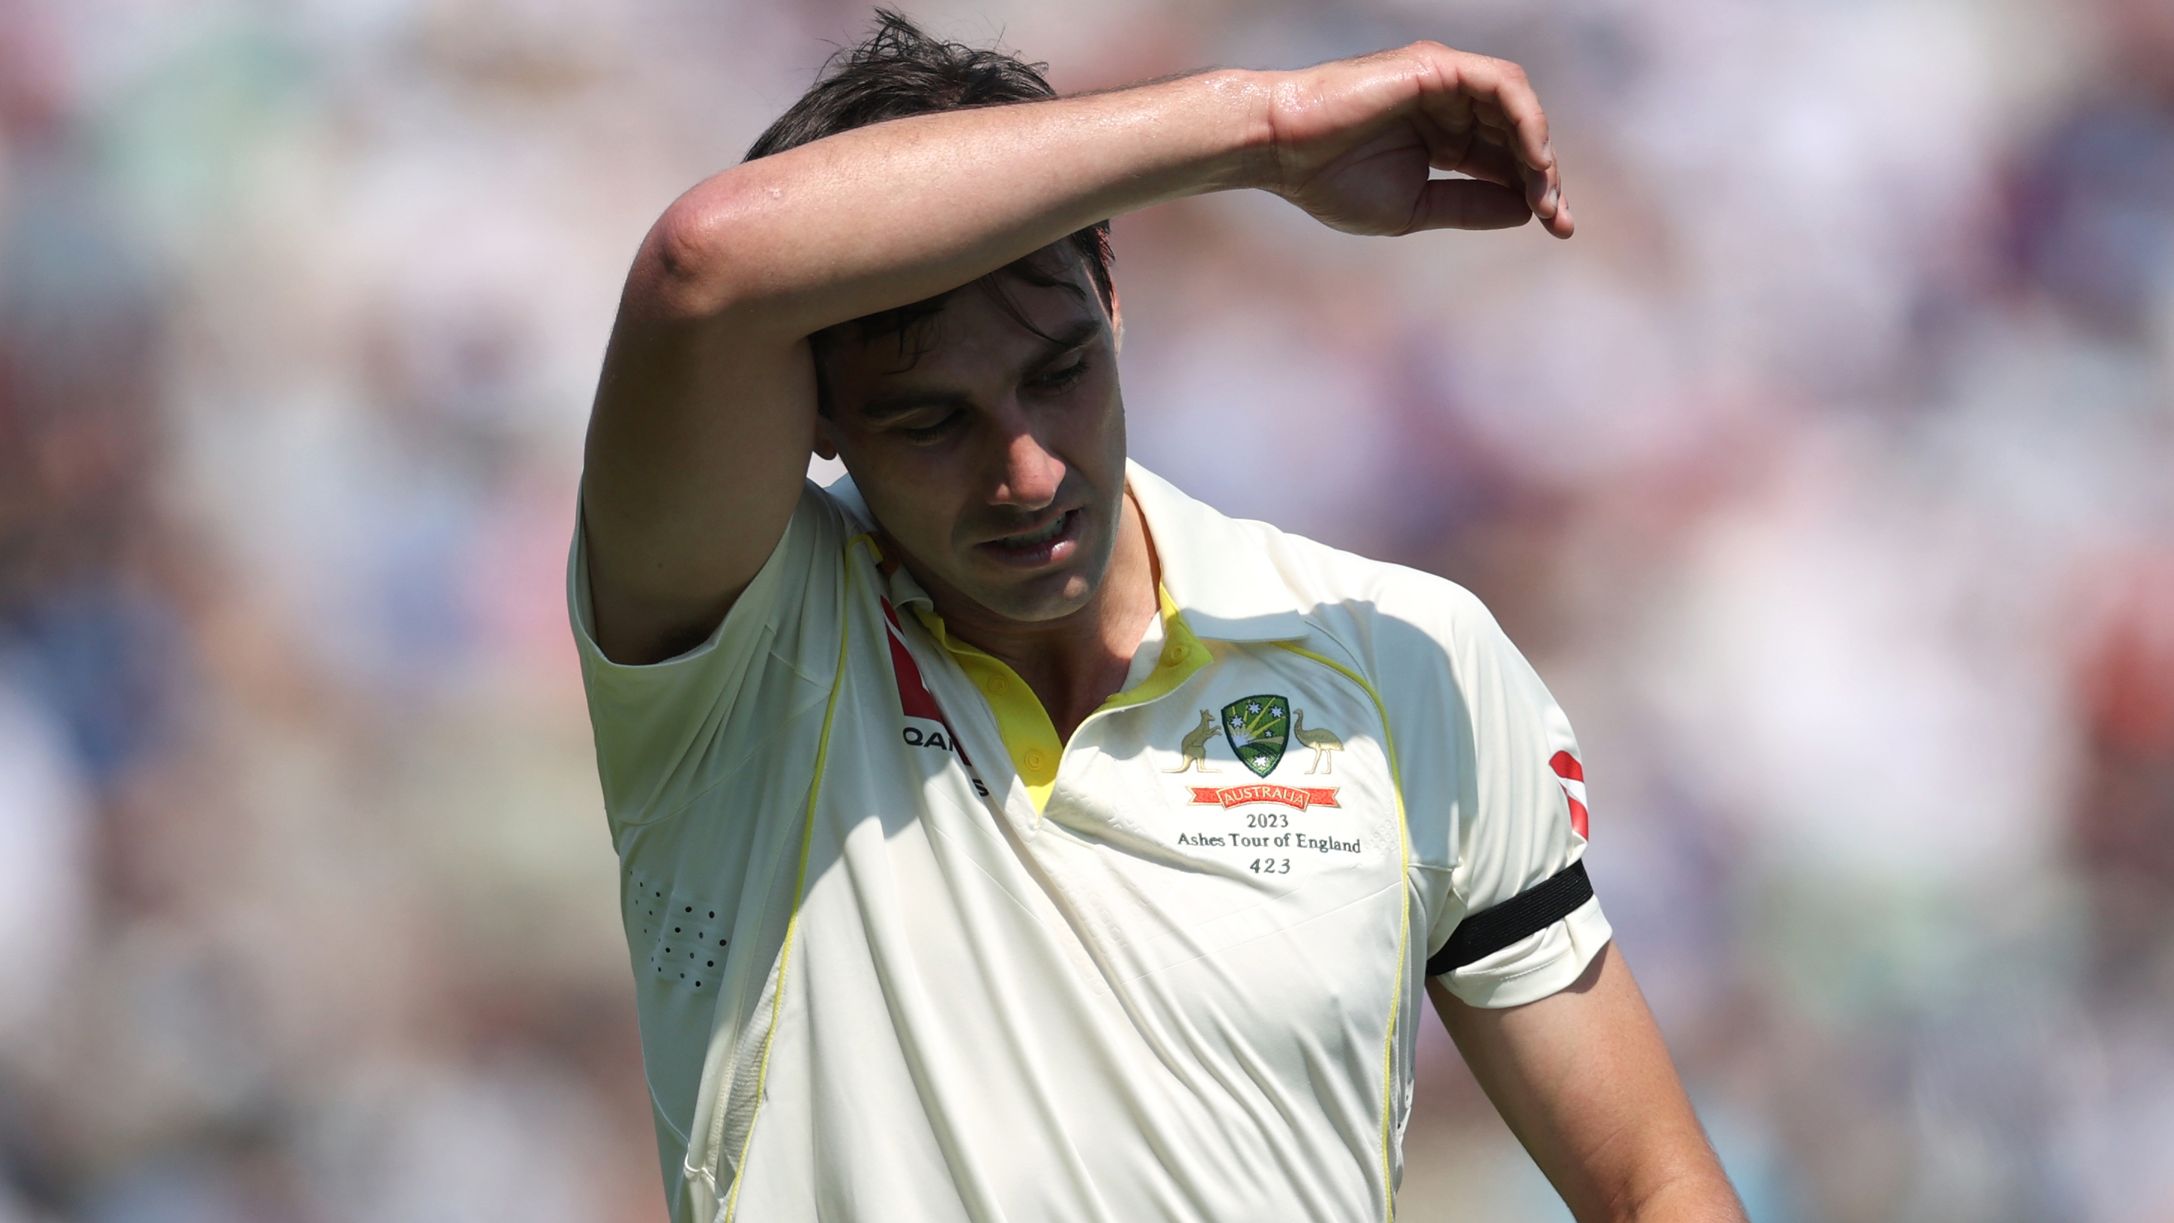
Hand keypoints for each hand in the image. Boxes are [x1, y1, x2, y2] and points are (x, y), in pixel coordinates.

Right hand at [1258, 41, 1571, 238]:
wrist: (1282, 151)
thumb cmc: (1330, 181)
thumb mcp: (1413, 208)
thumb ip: (1468, 206)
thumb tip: (1524, 211)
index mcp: (1442, 137)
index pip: (1504, 160)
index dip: (1535, 191)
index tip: (1558, 229)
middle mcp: (1449, 104)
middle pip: (1518, 134)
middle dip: (1545, 177)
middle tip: (1558, 219)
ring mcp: (1445, 81)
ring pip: (1516, 107)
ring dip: (1539, 149)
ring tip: (1545, 191)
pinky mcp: (1438, 67)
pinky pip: (1501, 86)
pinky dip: (1525, 119)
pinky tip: (1533, 158)